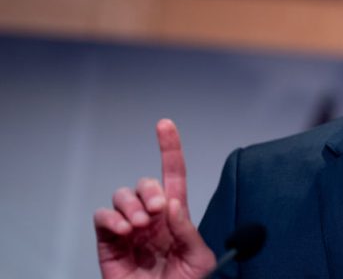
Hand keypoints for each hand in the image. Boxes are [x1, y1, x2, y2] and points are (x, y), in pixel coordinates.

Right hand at [94, 119, 215, 277]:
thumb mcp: (198, 258)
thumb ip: (187, 230)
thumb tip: (172, 204)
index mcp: (176, 217)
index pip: (173, 175)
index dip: (169, 149)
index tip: (165, 125)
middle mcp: (152, 218)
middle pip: (145, 183)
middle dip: (150, 190)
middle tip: (158, 210)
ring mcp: (129, 229)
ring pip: (122, 195)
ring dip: (131, 205)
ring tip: (140, 226)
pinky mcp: (108, 243)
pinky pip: (102, 217)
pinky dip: (110, 218)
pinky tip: (124, 230)